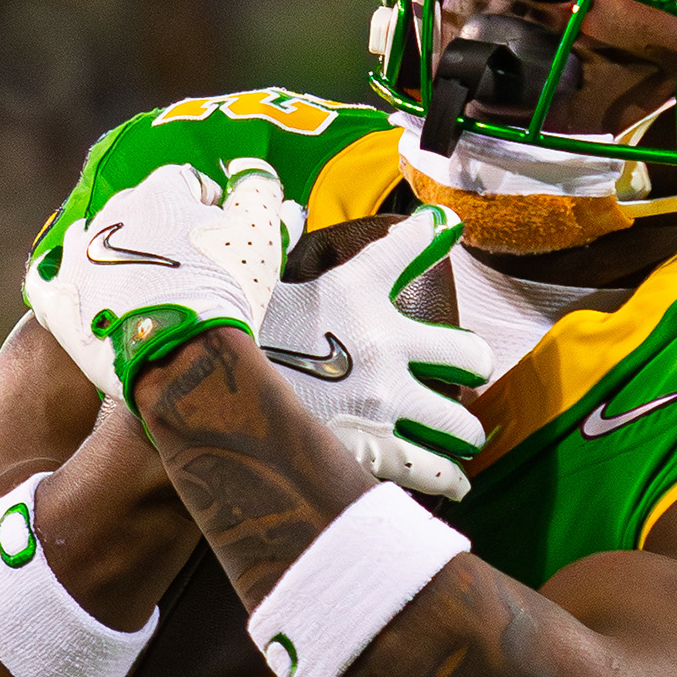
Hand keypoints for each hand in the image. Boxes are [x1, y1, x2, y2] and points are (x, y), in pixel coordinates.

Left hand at [24, 160, 284, 405]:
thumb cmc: (225, 291)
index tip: (221, 238)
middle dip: (162, 232)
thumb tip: (252, 170)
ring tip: (142, 288)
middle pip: (140, 211)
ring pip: (93, 240)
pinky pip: (49, 280)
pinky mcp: (59, 298)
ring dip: (116, 255)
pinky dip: (70, 284)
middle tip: (188, 270)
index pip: (187, 184)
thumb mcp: (258, 232)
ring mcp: (79, 255)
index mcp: (159, 190)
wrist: (184, 356)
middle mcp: (111, 213)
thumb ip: (258, 191)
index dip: (208, 209)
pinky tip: (88, 296)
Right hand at [258, 206, 491, 500]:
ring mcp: (384, 407)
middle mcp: (387, 351)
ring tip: (457, 437)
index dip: (435, 240)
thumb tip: (273, 194)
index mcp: (363, 300)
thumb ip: (280, 234)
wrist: (204, 391)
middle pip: (471, 358)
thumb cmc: (233, 333)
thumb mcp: (261, 272)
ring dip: (462, 433)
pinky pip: (436, 474)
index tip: (447, 238)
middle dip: (472, 370)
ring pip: (461, 426)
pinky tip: (454, 482)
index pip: (412, 246)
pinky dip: (449, 480)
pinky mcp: (374, 455)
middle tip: (464, 380)